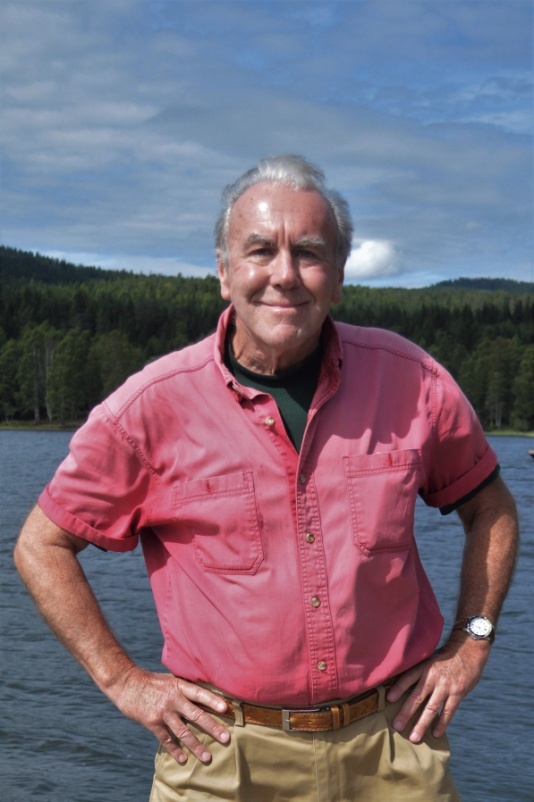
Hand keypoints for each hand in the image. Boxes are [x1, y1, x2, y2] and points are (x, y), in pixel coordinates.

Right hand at [111, 667, 229, 763]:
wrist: (126, 683)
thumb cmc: (152, 681)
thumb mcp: (170, 679)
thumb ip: (184, 687)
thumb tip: (205, 694)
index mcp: (179, 686)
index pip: (199, 693)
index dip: (212, 700)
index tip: (226, 708)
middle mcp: (173, 699)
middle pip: (196, 715)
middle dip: (212, 727)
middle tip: (225, 738)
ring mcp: (162, 712)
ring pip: (183, 732)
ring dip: (196, 746)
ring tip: (207, 757)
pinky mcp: (152, 722)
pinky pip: (166, 739)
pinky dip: (175, 750)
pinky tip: (183, 759)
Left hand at [386, 634, 490, 742]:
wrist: (469, 649)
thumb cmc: (445, 656)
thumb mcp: (430, 658)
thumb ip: (419, 671)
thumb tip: (403, 685)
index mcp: (424, 666)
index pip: (408, 678)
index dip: (398, 688)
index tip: (388, 699)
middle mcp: (433, 676)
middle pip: (416, 697)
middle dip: (405, 713)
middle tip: (396, 727)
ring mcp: (446, 686)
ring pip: (431, 708)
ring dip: (421, 724)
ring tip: (413, 738)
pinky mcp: (458, 693)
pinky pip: (448, 711)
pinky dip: (442, 723)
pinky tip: (436, 734)